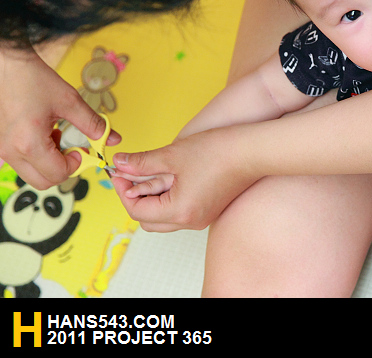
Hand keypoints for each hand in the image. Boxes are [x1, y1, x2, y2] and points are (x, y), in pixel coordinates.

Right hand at [0, 46, 120, 188]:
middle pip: (44, 182)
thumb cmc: (34, 80)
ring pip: (33, 174)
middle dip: (64, 169)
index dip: (76, 164)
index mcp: (29, 143)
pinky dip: (38, 156)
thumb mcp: (70, 102)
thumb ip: (93, 124)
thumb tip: (112, 138)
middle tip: (73, 148)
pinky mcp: (1, 145)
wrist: (8, 66)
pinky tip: (45, 134)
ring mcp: (3, 150)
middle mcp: (11, 151)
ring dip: (50, 163)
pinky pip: (23, 162)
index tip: (82, 149)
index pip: (59, 174)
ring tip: (56, 136)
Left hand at [111, 127, 258, 231]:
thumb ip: (141, 163)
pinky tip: (169, 176)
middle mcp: (191, 221)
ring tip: (148, 173)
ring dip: (151, 198)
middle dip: (134, 198)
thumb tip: (119, 164)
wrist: (252, 151)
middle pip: (148, 220)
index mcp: (180, 212)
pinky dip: (167, 197)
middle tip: (129, 175)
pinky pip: (179, 211)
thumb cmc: (218, 152)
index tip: (117, 172)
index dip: (122, 190)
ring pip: (164, 217)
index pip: (137, 210)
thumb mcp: (172, 155)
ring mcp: (202, 217)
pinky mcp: (209, 209)